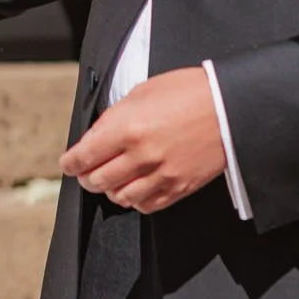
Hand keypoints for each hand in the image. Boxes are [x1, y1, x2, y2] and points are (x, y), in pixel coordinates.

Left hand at [61, 65, 227, 210]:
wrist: (230, 106)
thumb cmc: (189, 92)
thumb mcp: (142, 92)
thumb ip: (115, 117)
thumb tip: (97, 136)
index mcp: (127, 127)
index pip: (84, 156)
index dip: (70, 163)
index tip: (68, 164)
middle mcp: (141, 155)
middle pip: (98, 180)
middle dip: (86, 178)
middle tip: (86, 173)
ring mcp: (161, 175)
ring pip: (120, 197)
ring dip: (109, 190)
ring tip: (110, 181)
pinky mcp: (179, 188)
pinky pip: (147, 206)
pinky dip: (134, 200)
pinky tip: (134, 190)